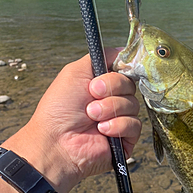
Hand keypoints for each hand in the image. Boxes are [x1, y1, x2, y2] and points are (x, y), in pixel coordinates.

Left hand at [10, 48, 140, 192]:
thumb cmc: (59, 109)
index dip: (122, 67)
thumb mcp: (75, 71)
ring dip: (111, 108)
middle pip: (130, 84)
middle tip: (92, 95)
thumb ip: (100, 56)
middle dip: (111, 88)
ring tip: (92, 116)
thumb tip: (123, 50)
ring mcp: (120, 119)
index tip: (112, 68)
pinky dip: (117, 125)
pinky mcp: (126, 138)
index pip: (124, 68)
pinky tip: (102, 131)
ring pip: (133, 104)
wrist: (57, 142)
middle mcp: (112, 99)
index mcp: (102, 83)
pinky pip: (135, 125)